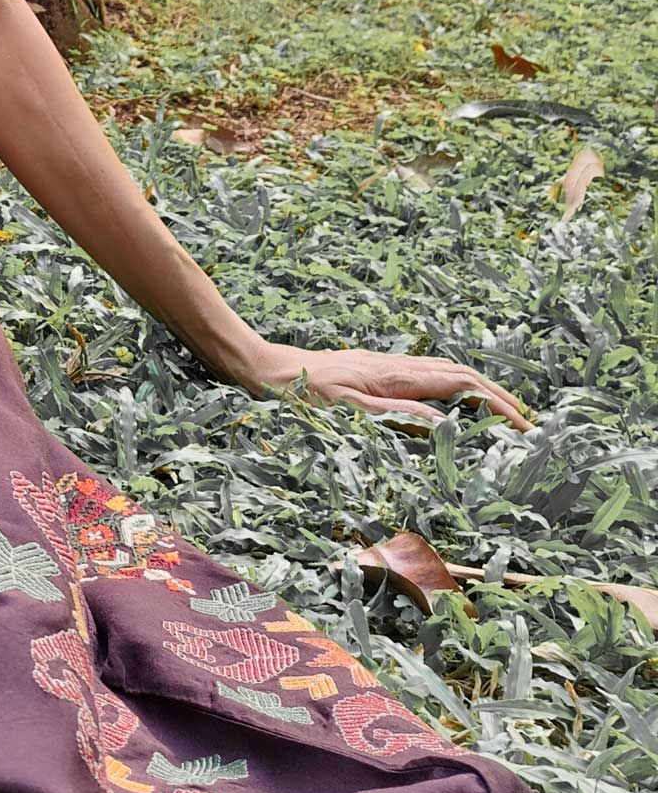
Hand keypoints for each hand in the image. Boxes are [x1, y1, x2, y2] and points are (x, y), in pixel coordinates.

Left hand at [236, 337, 534, 431]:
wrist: (265, 368)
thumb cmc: (301, 392)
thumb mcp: (347, 410)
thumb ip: (396, 414)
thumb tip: (444, 420)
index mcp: (396, 376)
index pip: (461, 387)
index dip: (496, 406)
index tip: (523, 427)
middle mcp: (397, 366)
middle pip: (461, 374)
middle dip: (498, 396)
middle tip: (526, 422)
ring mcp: (386, 365)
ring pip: (445, 370)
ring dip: (478, 388)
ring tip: (501, 411)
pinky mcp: (375, 369)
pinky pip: (426, 373)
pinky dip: (452, 385)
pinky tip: (452, 398)